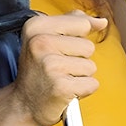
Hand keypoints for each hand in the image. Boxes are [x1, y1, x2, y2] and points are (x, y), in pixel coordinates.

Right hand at [12, 10, 107, 125]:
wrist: (24, 104)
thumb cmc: (38, 71)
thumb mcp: (47, 38)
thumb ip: (74, 23)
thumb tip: (102, 21)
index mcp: (36, 26)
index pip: (82, 23)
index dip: (79, 38)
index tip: (61, 49)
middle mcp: (41, 43)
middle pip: (88, 46)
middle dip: (79, 59)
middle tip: (58, 68)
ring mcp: (50, 65)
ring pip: (91, 66)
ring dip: (80, 76)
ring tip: (60, 79)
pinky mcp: (61, 87)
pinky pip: (92, 84)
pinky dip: (83, 91)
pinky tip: (65, 91)